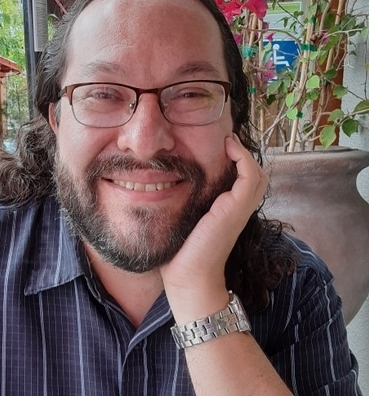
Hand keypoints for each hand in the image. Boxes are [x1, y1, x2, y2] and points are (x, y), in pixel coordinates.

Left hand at [160, 134, 268, 320]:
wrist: (188, 278)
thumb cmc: (181, 253)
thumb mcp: (184, 221)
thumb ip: (185, 205)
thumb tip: (161, 186)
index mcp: (227, 212)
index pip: (244, 182)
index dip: (238, 163)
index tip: (222, 146)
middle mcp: (237, 209)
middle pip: (255, 176)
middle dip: (244, 155)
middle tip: (228, 140)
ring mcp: (239, 208)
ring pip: (256, 173)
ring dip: (245, 154)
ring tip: (229, 141)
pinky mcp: (235, 208)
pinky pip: (250, 175)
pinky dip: (243, 158)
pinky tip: (228, 147)